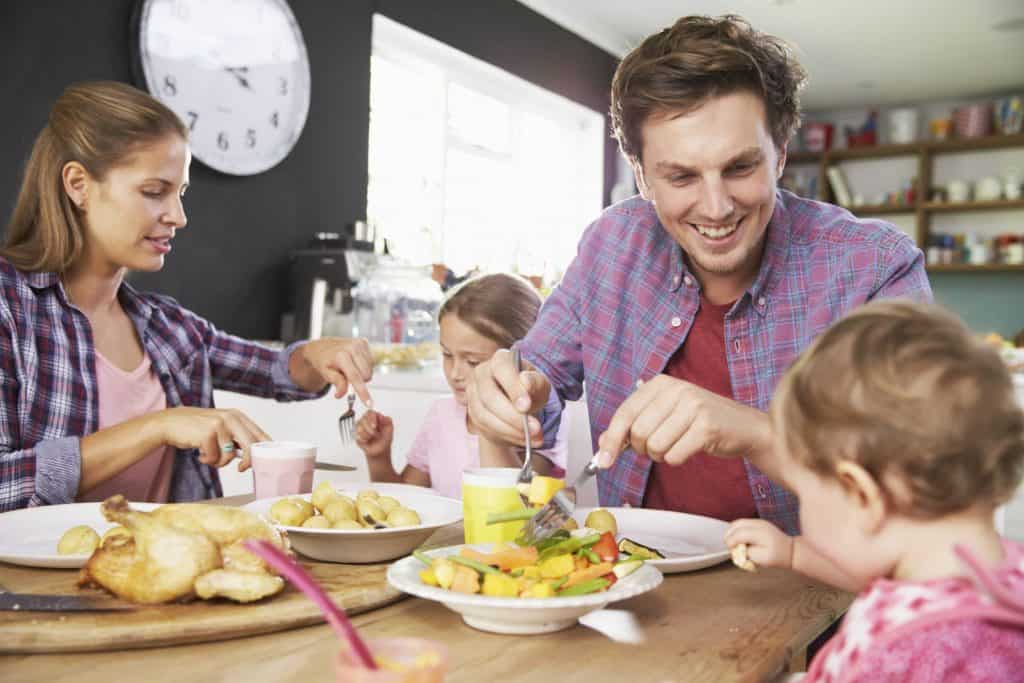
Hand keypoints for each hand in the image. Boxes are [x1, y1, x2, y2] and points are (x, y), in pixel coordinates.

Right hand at [157, 407, 270, 471]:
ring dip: (219, 462)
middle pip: (251, 445)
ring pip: (230, 455)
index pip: (260, 434)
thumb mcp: (222, 427)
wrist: (170, 423)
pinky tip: (200, 454)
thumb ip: (237, 438)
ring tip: (209, 455)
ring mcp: (219, 424)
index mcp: (238, 416)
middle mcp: (231, 417)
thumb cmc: (197, 428)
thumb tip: (255, 456)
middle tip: (241, 468)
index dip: (264, 450)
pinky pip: (215, 458)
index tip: (262, 462)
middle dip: (248, 461)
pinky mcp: (207, 434)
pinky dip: (208, 461)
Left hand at [297, 337, 373, 404]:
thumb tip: (340, 394)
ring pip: (370, 370)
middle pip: (366, 375)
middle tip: (347, 376)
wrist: (323, 347)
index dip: (363, 392)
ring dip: (361, 373)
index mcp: (341, 356)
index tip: (369, 404)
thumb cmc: (324, 361)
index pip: (355, 377)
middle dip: (360, 380)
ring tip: (350, 368)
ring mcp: (359, 344)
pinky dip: (364, 365)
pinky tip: (354, 362)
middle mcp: (352, 348)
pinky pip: (371, 362)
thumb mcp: (325, 373)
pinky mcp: (364, 342)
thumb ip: (336, 383)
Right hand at [355, 410, 393, 458]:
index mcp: (374, 417)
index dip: (371, 418)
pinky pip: (357, 436)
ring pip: (359, 428)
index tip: (375, 426)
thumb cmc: (385, 438)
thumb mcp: (390, 429)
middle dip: (369, 429)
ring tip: (371, 438)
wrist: (380, 450)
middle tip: (375, 434)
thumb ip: (388, 421)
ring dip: (367, 435)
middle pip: (363, 419)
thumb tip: (383, 416)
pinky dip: (363, 440)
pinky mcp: (356, 435)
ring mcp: (360, 427)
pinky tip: (367, 441)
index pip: (369, 412)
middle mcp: (366, 420)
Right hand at [465, 348, 549, 446]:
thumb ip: (535, 381)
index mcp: (500, 360)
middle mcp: (481, 373)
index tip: (527, 406)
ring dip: (510, 430)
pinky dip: (506, 436)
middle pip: (489, 396)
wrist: (519, 402)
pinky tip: (523, 439)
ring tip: (533, 437)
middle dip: (512, 416)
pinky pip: (485, 428)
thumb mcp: (540, 383)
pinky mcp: (472, 412)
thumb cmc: (530, 388)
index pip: (502, 370)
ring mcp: (473, 393)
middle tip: (535, 429)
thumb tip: (525, 381)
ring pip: (484, 416)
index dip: (514, 389)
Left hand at [595, 375, 771, 468]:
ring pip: (655, 446)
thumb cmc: (702, 421)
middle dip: (642, 449)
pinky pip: (674, 455)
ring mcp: (693, 406)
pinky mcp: (707, 426)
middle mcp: (676, 390)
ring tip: (675, 446)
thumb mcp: (665, 415)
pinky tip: (688, 449)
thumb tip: (604, 444)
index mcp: (661, 384)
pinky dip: (676, 459)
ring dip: (660, 456)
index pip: (625, 413)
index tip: (603, 460)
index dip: (612, 439)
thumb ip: (633, 426)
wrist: (745, 427)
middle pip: (638, 432)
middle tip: (656, 447)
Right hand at [725, 518, 794, 570]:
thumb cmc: (777, 556)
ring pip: (738, 522)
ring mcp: (759, 522)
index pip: (739, 534)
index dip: (731, 541)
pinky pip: (743, 523)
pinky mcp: (759, 523)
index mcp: (760, 533)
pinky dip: (738, 530)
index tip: (730, 549)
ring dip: (732, 531)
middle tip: (729, 546)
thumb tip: (737, 549)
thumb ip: (747, 553)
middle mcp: (759, 524)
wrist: (790, 550)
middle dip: (729, 534)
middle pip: (736, 524)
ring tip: (733, 542)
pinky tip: (740, 539)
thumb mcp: (761, 559)